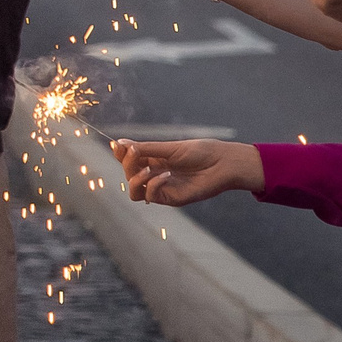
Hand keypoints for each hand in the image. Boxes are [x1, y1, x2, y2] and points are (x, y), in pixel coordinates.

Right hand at [108, 136, 264, 205]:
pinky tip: (165, 175)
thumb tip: (118, 143)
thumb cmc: (200, 152)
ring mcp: (162, 187)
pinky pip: (151, 196)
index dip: (120, 153)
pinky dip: (153, 184)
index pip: (127, 159)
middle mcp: (155, 174)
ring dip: (135, 179)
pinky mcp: (171, 198)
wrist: (223, 164)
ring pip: (134, 190)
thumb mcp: (169, 148)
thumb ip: (145, 148)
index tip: (118, 146)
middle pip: (127, 173)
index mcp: (153, 159)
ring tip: (148, 169)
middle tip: (135, 153)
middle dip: (127, 163)